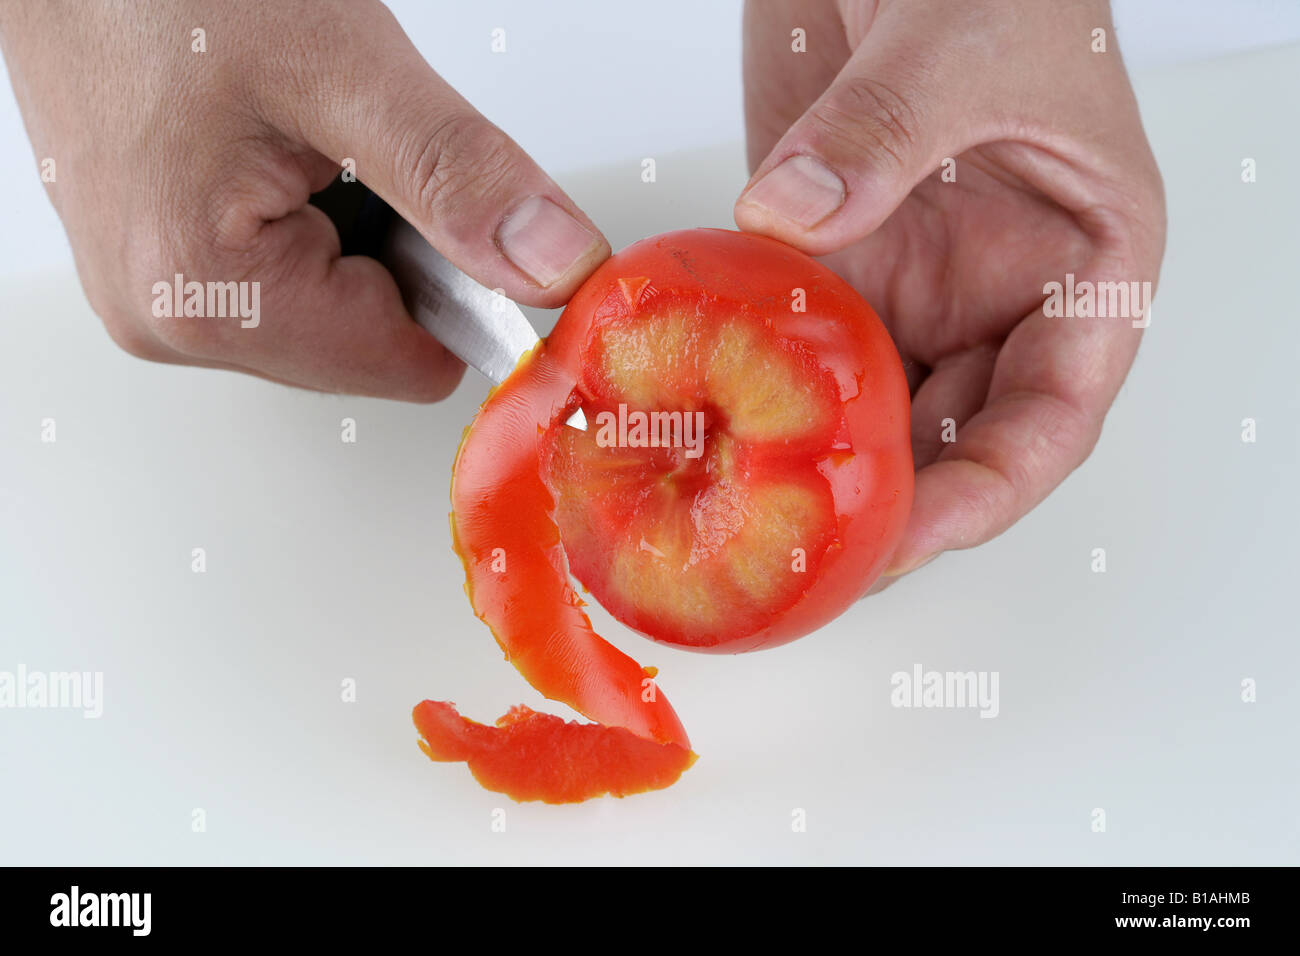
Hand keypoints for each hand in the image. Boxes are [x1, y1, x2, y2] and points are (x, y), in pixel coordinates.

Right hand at [0, 0, 609, 399]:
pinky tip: (276, 157)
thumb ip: (458, 177)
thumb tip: (553, 267)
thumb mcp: (344, 71)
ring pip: (334, 315)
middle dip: (394, 255)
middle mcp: (169, 321)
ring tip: (301, 146)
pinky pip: (285, 281)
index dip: (461, 289)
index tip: (453, 207)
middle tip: (352, 154)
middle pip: (372, 345)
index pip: (412, 365)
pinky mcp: (162, 268)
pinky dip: (312, 224)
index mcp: (206, 299)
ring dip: (353, 235)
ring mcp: (159, 299)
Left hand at [736, 0, 1165, 578]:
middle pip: (947, 437)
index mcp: (1082, 265)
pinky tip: (705, 424)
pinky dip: (750, 387)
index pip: (1049, 418)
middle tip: (812, 554)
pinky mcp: (826, 254)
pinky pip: (789, 342)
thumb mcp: (965, 39)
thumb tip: (795, 216)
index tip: (914, 535)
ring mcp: (904, 278)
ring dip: (811, 460)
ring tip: (749, 513)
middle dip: (887, 506)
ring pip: (863, 406)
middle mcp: (990, 290)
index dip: (986, 492)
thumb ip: (887, 130)